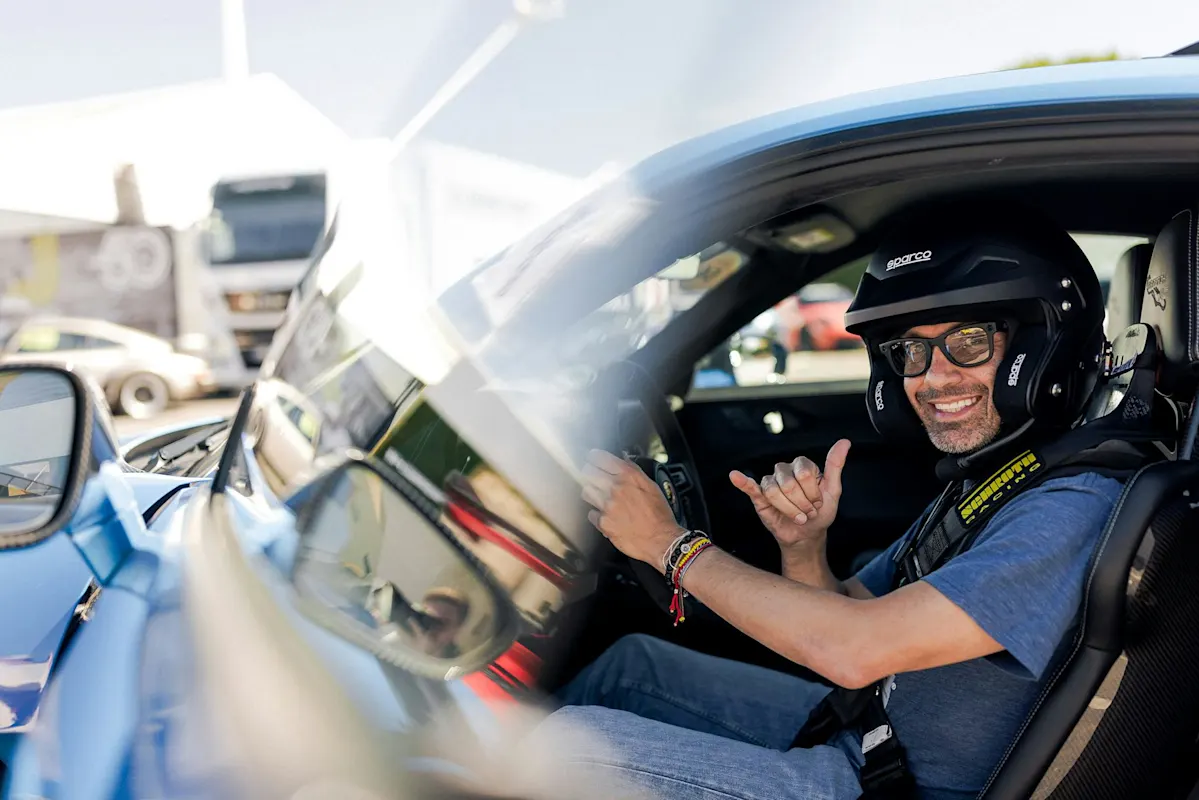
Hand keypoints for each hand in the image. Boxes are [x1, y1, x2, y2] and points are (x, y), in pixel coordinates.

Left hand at [581, 450, 684, 570]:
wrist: (662, 540)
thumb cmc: (659, 515)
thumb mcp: (651, 486)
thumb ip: (634, 470)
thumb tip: (623, 458)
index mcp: (628, 476)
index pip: (599, 458)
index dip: (594, 458)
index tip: (593, 461)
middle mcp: (616, 488)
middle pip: (587, 473)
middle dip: (590, 475)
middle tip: (595, 479)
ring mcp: (607, 506)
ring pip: (586, 492)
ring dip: (592, 494)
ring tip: (603, 500)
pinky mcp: (603, 523)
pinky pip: (591, 514)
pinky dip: (597, 515)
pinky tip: (608, 517)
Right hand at [729, 439, 849, 550]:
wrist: (807, 535)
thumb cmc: (820, 512)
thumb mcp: (833, 491)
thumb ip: (835, 465)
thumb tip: (844, 442)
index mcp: (802, 465)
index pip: (804, 473)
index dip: (812, 493)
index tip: (818, 503)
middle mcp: (784, 470)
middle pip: (789, 483)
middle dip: (801, 504)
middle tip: (807, 512)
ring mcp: (770, 482)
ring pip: (774, 491)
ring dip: (788, 509)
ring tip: (796, 516)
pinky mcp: (759, 496)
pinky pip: (750, 486)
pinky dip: (742, 482)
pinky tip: (735, 476)